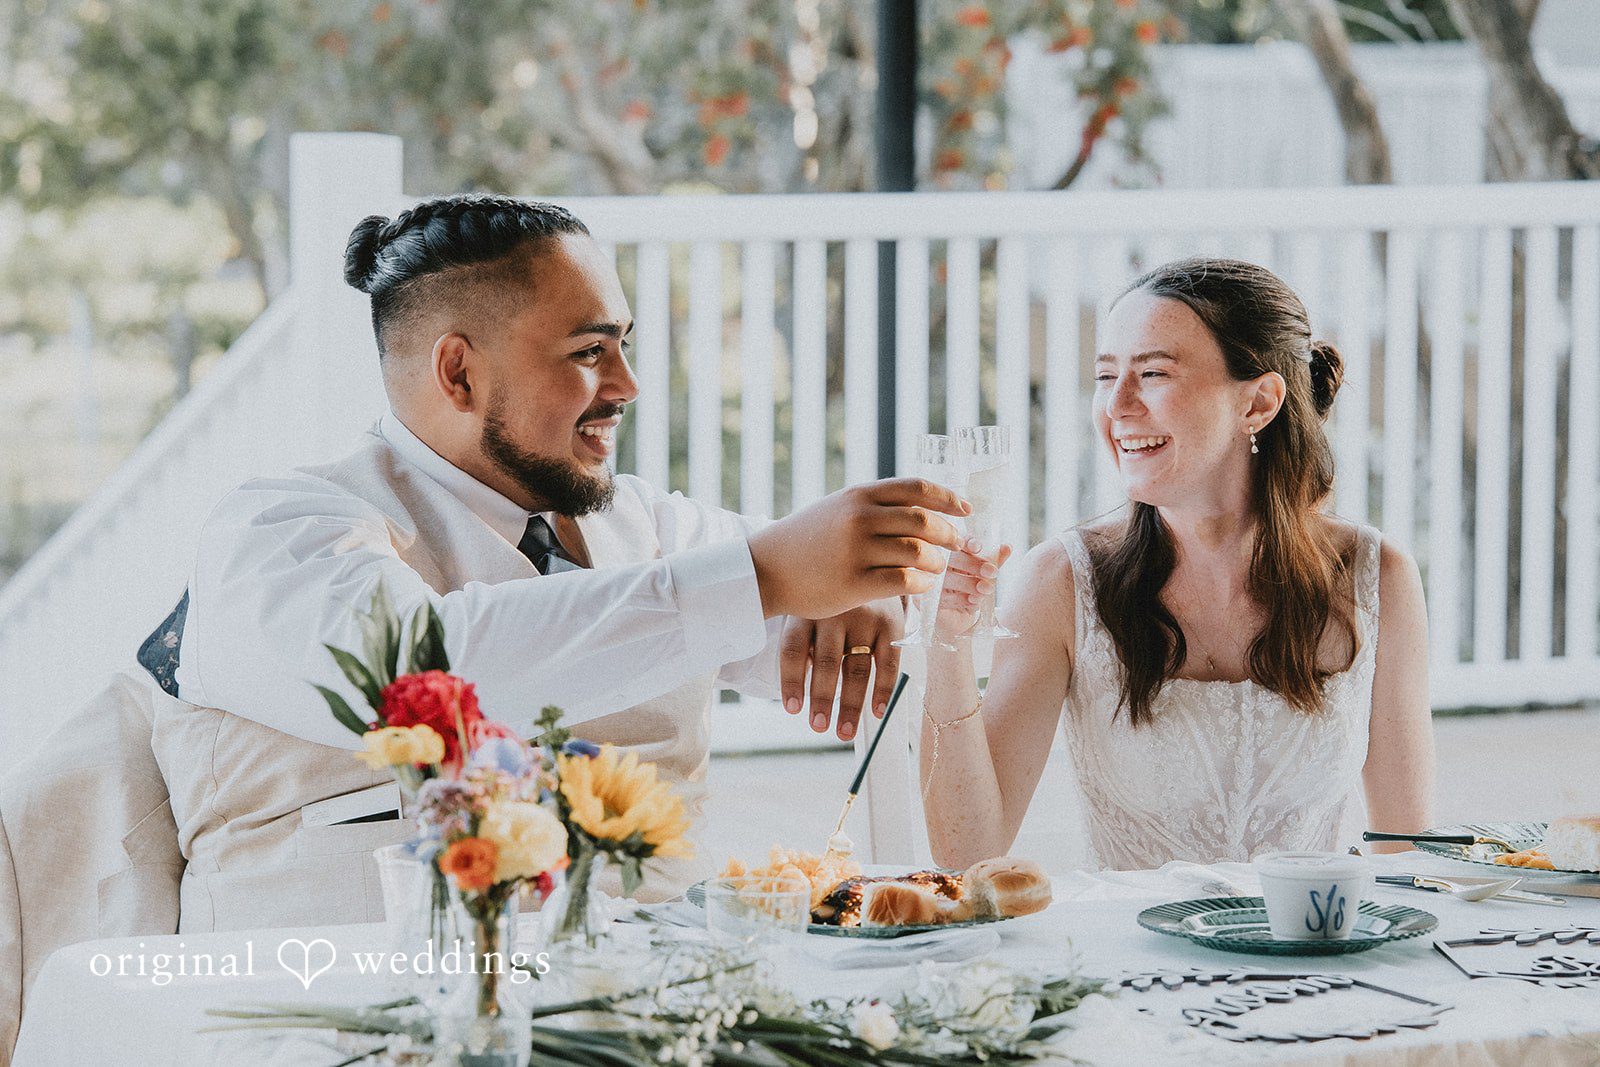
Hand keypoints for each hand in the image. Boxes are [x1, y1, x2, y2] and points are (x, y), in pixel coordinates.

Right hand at [747, 478, 968, 619]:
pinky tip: (922, 585)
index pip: (917, 488)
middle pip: (924, 520)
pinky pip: (905, 581)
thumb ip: (874, 504)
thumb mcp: (837, 508)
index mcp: (859, 494)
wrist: (766, 569)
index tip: (966, 510)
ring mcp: (855, 551)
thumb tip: (924, 507)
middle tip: (958, 545)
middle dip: (949, 534)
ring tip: (936, 568)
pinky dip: (922, 584)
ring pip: (918, 552)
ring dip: (937, 561)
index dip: (949, 498)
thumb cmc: (806, 540)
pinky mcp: (853, 583)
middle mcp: (859, 518)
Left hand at [779, 600, 904, 740]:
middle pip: (825, 663)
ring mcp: (865, 619)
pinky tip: (877, 712)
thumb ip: (802, 641)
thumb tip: (796, 689)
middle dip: (821, 699)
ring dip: (849, 704)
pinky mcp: (890, 624)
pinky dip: (884, 690)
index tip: (793, 710)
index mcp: (807, 611)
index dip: (791, 682)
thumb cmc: (831, 599)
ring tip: (843, 731)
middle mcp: (835, 613)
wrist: (872, 563)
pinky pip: (888, 663)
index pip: (793, 650)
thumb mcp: (809, 607)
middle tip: (818, 726)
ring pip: (855, 668)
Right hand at [933, 539, 1011, 641]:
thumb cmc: (970, 591)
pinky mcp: (925, 600)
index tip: (978, 548)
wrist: (958, 619)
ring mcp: (928, 581)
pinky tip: (973, 603)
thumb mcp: (984, 575)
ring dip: (969, 584)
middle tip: (992, 573)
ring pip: (946, 578)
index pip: (956, 541)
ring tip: (986, 590)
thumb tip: (1007, 547)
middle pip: (951, 558)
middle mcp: (936, 564)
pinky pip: (942, 597)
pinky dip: (960, 600)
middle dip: (973, 564)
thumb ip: (994, 561)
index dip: (967, 542)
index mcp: (950, 552)